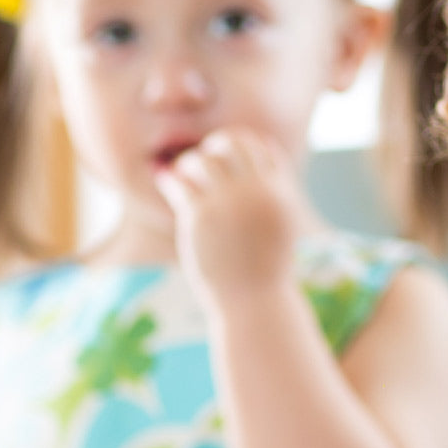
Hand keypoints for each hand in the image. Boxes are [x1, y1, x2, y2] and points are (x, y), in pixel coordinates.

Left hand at [154, 128, 309, 302]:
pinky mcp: (201, 216)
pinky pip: (179, 182)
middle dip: (217, 145)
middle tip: (206, 157)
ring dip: (190, 162)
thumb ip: (273, 197)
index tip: (229, 153)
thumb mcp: (281, 228)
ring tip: (184, 173)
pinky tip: (166, 182)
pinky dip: (171, 179)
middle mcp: (258, 192)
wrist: (255, 303)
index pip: (262, 147)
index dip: (245, 143)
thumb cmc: (266, 269)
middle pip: (234, 144)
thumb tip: (259, 169)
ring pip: (203, 159)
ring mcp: (229, 202)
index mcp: (281, 192)